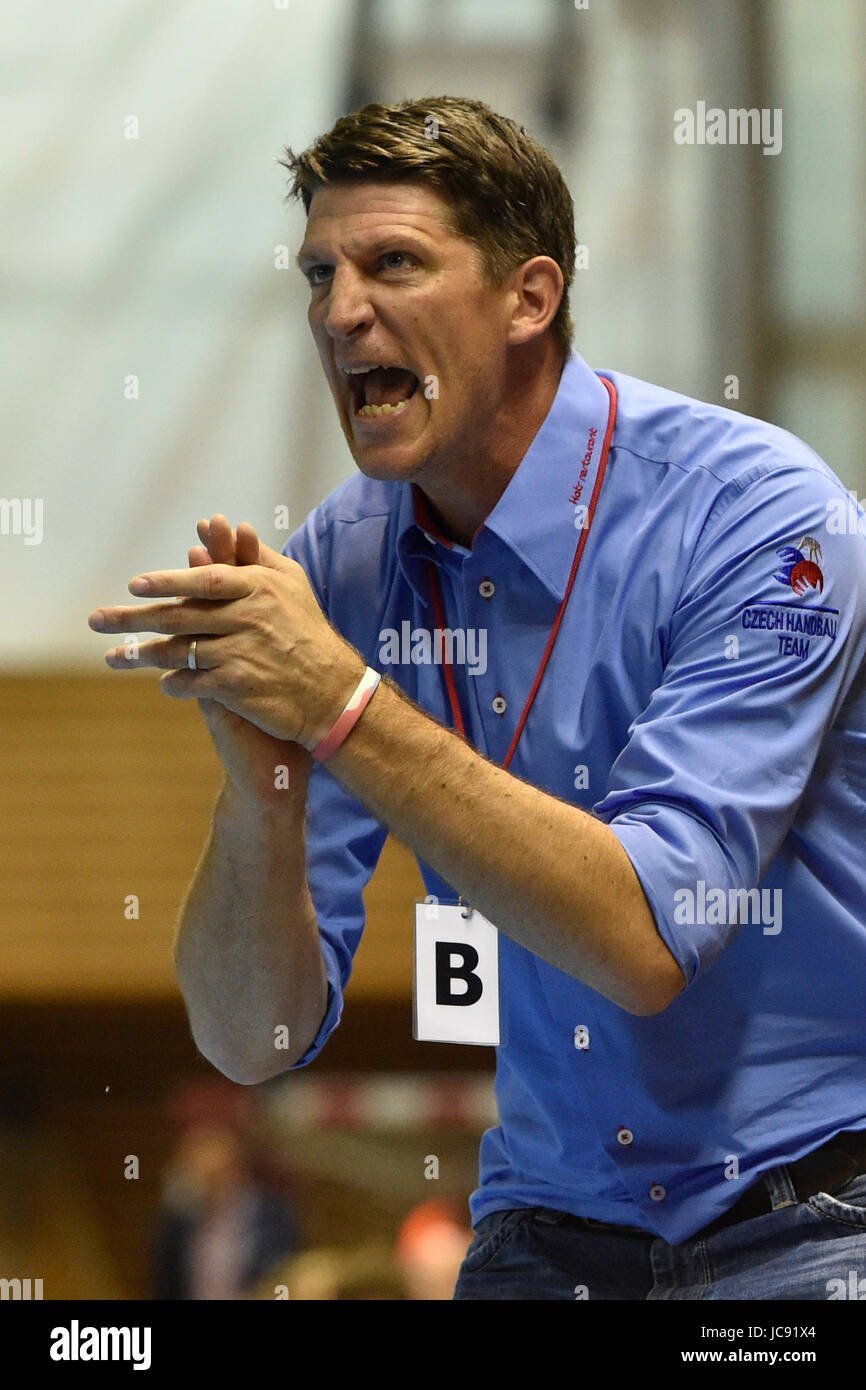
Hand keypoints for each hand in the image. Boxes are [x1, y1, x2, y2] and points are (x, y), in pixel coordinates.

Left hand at [89, 515, 364, 788]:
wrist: (332, 692)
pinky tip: (163, 684)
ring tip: (113, 657)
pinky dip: (174, 685)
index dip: (166, 582)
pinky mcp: (238, 687)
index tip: (135, 585)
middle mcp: (246, 618)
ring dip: (140, 655)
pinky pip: (192, 684)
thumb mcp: (291, 585)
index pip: (202, 580)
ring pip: (178, 652)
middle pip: (178, 616)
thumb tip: (230, 524)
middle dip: (132, 619)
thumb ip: (257, 556)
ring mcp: (241, 653)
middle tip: (96, 620)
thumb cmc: (308, 632)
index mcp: (257, 588)